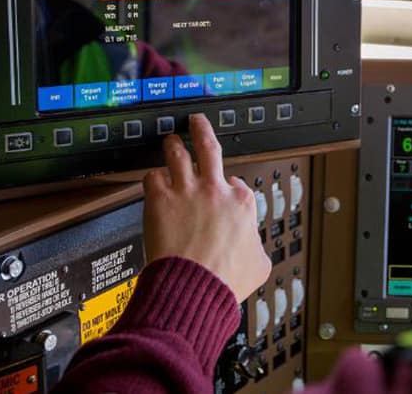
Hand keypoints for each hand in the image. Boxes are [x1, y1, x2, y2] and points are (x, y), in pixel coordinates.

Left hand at [142, 113, 270, 301]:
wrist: (194, 288)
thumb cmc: (224, 280)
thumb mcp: (259, 264)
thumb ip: (257, 248)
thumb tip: (256, 251)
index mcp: (241, 202)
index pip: (236, 181)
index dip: (228, 184)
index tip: (222, 189)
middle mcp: (214, 190)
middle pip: (208, 148)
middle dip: (202, 131)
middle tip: (197, 123)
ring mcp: (186, 191)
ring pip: (177, 153)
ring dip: (172, 145)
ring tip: (170, 141)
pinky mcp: (160, 200)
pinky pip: (152, 177)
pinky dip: (152, 178)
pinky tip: (153, 182)